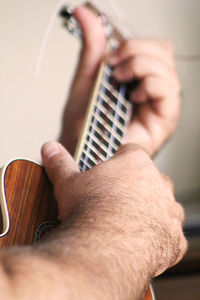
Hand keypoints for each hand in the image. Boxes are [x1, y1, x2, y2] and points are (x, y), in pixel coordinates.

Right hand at [42, 141, 186, 291]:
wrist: (105, 247)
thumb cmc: (89, 210)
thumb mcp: (68, 182)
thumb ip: (60, 162)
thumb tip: (50, 148)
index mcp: (136, 163)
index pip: (130, 152)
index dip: (118, 161)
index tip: (109, 172)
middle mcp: (159, 183)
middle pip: (148, 178)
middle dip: (135, 187)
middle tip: (115, 200)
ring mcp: (170, 210)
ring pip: (162, 205)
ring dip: (150, 211)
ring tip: (128, 222)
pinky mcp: (175, 237)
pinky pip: (170, 234)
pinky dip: (159, 237)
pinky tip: (141, 242)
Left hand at [59, 6, 180, 156]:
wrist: (80, 150)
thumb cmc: (84, 123)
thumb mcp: (87, 79)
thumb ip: (92, 48)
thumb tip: (84, 13)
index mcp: (136, 77)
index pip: (152, 47)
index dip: (134, 43)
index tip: (110, 54)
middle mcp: (150, 88)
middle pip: (163, 52)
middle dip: (136, 50)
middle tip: (114, 65)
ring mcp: (158, 103)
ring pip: (166, 68)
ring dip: (140, 66)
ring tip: (119, 80)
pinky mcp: (162, 118)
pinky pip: (168, 91)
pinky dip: (150, 85)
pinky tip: (133, 96)